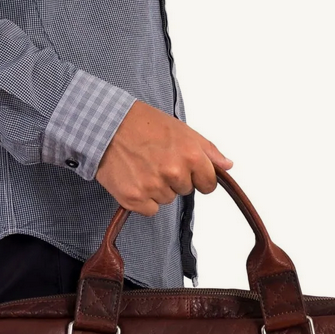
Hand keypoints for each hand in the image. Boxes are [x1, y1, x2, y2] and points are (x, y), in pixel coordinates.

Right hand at [95, 100, 232, 215]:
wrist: (107, 125)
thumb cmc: (143, 124)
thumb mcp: (182, 130)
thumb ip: (208, 151)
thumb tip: (227, 166)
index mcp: (191, 156)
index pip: (208, 185)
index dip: (197, 177)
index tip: (184, 169)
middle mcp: (174, 173)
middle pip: (185, 191)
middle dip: (174, 179)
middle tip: (156, 160)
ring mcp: (153, 187)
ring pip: (166, 200)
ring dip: (157, 188)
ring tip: (142, 166)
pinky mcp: (134, 198)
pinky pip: (149, 210)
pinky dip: (142, 199)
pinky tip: (134, 179)